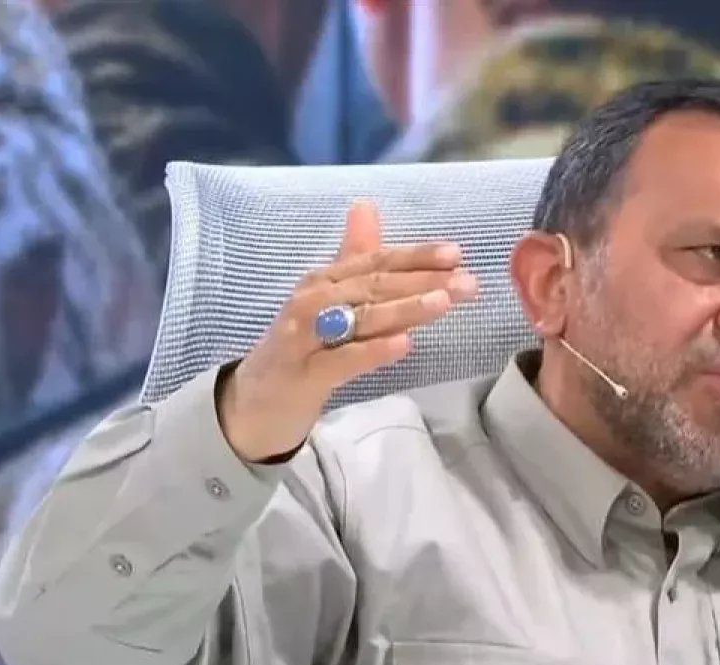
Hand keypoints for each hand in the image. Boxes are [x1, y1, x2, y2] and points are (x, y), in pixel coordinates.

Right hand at [218, 201, 476, 461]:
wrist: (252, 403)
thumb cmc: (300, 349)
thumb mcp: (328, 303)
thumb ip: (353, 259)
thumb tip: (366, 206)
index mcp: (323, 281)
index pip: (374, 262)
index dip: (415, 256)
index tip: (456, 254)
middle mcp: (311, 301)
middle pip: (371, 286)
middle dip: (422, 282)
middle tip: (467, 282)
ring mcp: (303, 338)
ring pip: (359, 318)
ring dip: (403, 308)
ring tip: (443, 302)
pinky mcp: (302, 375)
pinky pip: (341, 360)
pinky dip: (372, 351)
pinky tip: (404, 344)